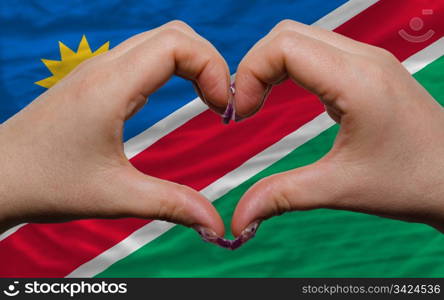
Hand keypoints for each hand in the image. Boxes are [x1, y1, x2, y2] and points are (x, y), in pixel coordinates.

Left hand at [0, 21, 229, 235]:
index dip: (213, 67)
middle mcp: (105, 67)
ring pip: (160, 41)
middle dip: (209, 62)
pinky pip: (146, 56)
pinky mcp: (97, 80)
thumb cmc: (46, 183)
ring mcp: (99, 69)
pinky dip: (175, 69)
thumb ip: (171, 205)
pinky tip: (181, 96)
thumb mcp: (115, 196)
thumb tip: (215, 225)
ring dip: (193, 64)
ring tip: (208, 101)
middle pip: (175, 35)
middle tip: (222, 104)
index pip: (177, 44)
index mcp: (111, 86)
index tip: (223, 108)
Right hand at [231, 20, 443, 236]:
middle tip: (246, 109)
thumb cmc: (410, 182)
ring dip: (271, 66)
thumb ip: (283, 196)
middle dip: (255, 67)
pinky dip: (290, 68)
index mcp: (357, 81)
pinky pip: (317, 51)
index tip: (243, 114)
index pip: (284, 46)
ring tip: (260, 103)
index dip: (251, 73)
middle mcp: (363, 59)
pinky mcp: (367, 71)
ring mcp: (368, 61)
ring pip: (301, 38)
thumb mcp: (340, 189)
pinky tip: (285, 95)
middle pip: (287, 34)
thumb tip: (239, 219)